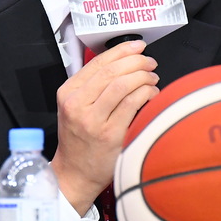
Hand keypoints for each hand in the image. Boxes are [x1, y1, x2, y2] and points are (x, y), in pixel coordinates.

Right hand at [51, 40, 158, 214]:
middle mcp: (77, 104)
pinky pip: (133, 103)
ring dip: (143, 76)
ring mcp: (93, 120)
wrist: (74, 174)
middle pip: (112, 71)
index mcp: (67, 93)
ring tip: (153, 78)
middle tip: (150, 62)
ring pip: (123, 84)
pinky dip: (147, 93)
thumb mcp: (74, 108)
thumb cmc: (80, 140)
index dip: (121, 50)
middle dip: (136, 61)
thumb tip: (123, 62)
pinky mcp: (110, 134)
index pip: (97, 62)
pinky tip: (153, 94)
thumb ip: (92, 86)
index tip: (138, 46)